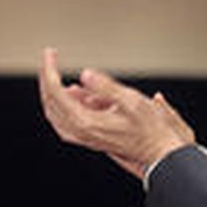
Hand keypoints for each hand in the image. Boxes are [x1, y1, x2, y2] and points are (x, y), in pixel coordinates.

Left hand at [38, 47, 193, 179]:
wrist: (159, 153)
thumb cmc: (150, 128)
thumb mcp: (132, 101)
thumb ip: (106, 87)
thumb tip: (84, 74)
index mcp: (86, 122)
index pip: (56, 92)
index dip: (50, 70)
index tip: (51, 53)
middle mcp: (80, 132)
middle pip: (50, 102)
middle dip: (47, 78)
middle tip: (50, 59)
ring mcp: (83, 137)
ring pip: (55, 112)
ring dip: (53, 91)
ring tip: (57, 73)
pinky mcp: (89, 138)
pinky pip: (65, 121)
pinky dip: (63, 104)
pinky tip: (75, 93)